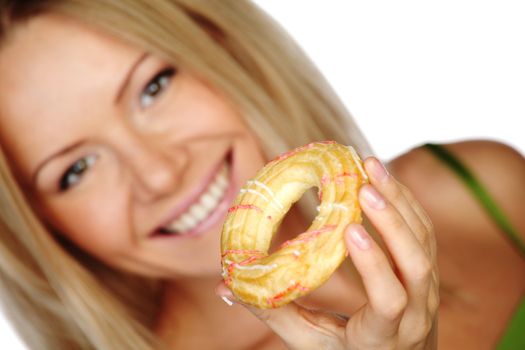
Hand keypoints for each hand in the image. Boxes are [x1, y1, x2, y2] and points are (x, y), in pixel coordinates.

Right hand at [217, 157, 438, 348]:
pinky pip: (425, 232)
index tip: (350, 229)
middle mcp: (415, 314)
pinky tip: (383, 178)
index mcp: (381, 336)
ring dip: (399, 201)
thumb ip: (273, 312)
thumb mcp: (309, 341)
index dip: (373, 265)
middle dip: (392, 222)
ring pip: (424, 242)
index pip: (389, 301)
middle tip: (363, 187)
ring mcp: (428, 292)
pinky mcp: (428, 271)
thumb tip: (225, 287)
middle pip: (416, 265)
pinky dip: (405, 201)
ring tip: (371, 167)